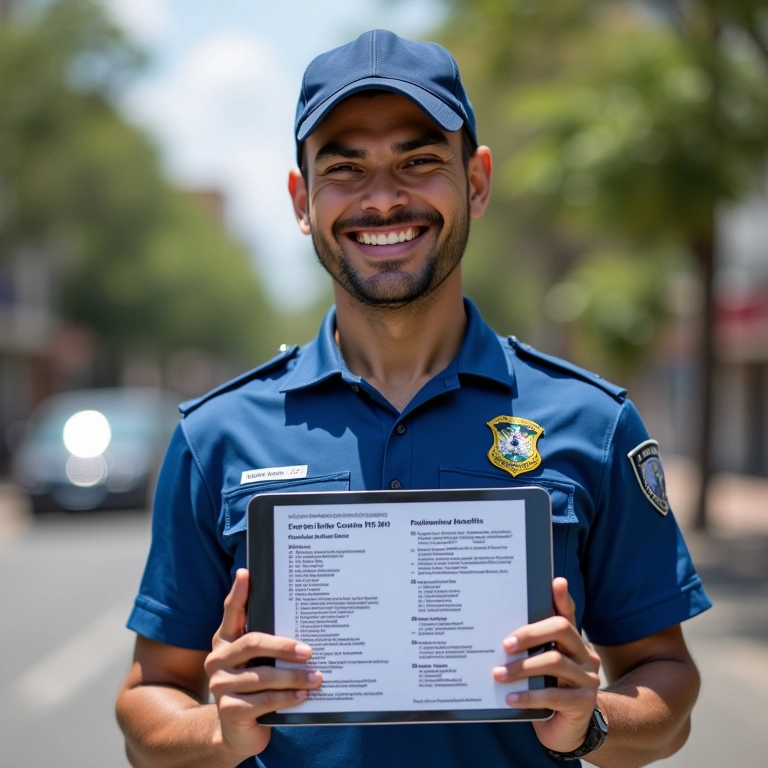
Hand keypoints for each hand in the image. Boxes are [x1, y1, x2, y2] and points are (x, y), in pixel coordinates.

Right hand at [204, 569, 322, 758]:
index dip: (238, 593)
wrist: (237, 732)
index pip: (230, 612)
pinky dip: (287, 697)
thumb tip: (296, 610)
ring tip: (317, 677)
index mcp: (225, 641)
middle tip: (309, 651)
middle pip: (253, 643)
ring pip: (262, 675)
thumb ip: (266, 638)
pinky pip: (264, 701)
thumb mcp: (257, 661)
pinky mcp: (230, 711)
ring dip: (294, 677)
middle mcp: (217, 659)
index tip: (246, 573)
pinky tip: (303, 695)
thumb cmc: (254, 688)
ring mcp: (220, 686)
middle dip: (284, 646)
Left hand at [492, 577, 600, 753]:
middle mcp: (585, 654)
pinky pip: (554, 695)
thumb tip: (503, 632)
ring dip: (522, 667)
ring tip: (498, 674)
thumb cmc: (547, 690)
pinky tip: (510, 698)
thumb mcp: (539, 666)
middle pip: (561, 629)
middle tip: (505, 644)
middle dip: (530, 633)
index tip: (555, 583)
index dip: (562, 598)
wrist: (566, 730)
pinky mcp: (584, 702)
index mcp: (573, 641)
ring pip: (554, 661)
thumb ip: (531, 646)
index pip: (568, 614)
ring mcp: (588, 678)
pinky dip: (528, 695)